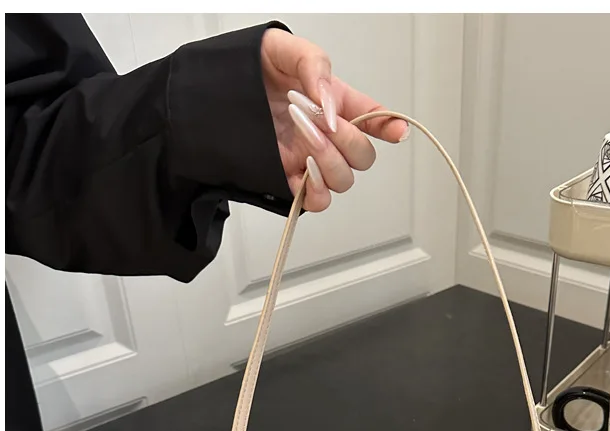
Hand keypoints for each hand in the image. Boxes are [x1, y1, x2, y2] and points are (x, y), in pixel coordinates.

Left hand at [261, 28, 409, 212]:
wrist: (213, 93)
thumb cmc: (251, 69)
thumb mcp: (288, 50)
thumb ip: (316, 70)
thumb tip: (332, 109)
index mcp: (337, 103)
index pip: (374, 119)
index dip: (390, 126)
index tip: (396, 131)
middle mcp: (329, 136)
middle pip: (363, 157)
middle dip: (347, 140)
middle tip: (321, 121)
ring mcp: (311, 161)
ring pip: (344, 180)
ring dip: (330, 160)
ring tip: (305, 136)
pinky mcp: (291, 180)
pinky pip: (318, 201)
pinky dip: (317, 189)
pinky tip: (305, 169)